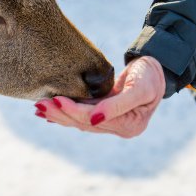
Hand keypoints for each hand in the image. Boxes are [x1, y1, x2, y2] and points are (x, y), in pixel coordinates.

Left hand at [34, 56, 165, 137]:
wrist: (157, 68)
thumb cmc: (150, 76)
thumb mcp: (139, 88)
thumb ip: (117, 105)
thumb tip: (93, 120)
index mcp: (129, 126)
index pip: (93, 120)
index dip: (73, 111)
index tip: (55, 100)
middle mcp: (118, 128)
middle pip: (83, 123)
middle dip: (60, 114)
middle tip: (38, 105)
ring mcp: (111, 121)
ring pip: (79, 120)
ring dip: (58, 114)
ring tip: (38, 108)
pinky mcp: (104, 112)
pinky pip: (82, 114)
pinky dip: (66, 112)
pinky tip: (50, 111)